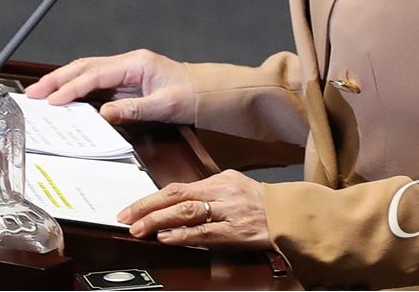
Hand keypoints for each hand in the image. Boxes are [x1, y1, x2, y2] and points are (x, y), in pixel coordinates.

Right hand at [23, 49, 193, 124]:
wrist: (207, 92)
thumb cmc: (190, 95)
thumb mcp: (165, 106)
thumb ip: (134, 109)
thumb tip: (105, 113)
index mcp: (136, 63)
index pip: (95, 74)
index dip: (72, 87)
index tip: (53, 100)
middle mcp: (127, 63)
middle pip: (84, 67)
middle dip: (57, 79)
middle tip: (34, 92)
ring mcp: (125, 71)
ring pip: (86, 73)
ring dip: (63, 82)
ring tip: (41, 93)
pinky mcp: (125, 82)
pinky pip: (95, 83)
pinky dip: (77, 89)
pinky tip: (64, 97)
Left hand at [118, 170, 269, 248]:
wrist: (291, 217)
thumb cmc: (261, 203)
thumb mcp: (233, 186)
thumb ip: (207, 192)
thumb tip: (177, 201)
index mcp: (219, 180)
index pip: (177, 186)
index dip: (151, 198)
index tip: (131, 208)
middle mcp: (222, 192)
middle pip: (177, 196)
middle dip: (147, 207)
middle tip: (127, 218)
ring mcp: (228, 212)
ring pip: (188, 212)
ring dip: (159, 220)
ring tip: (140, 228)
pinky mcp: (235, 232)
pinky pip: (205, 233)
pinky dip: (184, 235)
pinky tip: (167, 238)